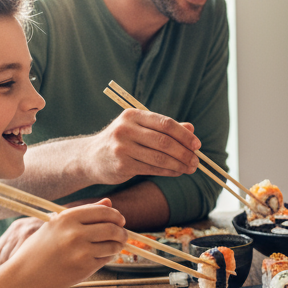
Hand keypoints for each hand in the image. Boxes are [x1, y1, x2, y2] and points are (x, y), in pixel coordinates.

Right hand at [4, 200, 126, 287]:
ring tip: (115, 245)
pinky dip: (108, 256)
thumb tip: (109, 202)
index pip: (104, 211)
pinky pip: (106, 258)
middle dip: (122, 231)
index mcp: (67, 217)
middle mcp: (75, 232)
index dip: (116, 215)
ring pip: (114, 244)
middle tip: (122, 234)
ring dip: (118, 244)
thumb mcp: (57, 225)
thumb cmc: (42, 248)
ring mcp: (81, 251)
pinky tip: (101, 256)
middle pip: (113, 227)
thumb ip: (84, 213)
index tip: (119, 220)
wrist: (27, 276)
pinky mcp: (85, 267)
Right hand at [84, 110, 200, 185]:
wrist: (90, 158)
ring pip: (159, 157)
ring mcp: (122, 147)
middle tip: (196, 161)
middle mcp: (126, 129)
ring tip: (190, 168)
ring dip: (179, 164)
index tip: (197, 145)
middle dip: (184, 152)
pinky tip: (177, 172)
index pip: (165, 123)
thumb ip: (164, 128)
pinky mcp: (122, 165)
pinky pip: (152, 169)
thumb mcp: (140, 128)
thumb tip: (192, 129)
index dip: (184, 135)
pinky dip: (168, 171)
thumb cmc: (122, 141)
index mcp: (133, 115)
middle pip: (164, 141)